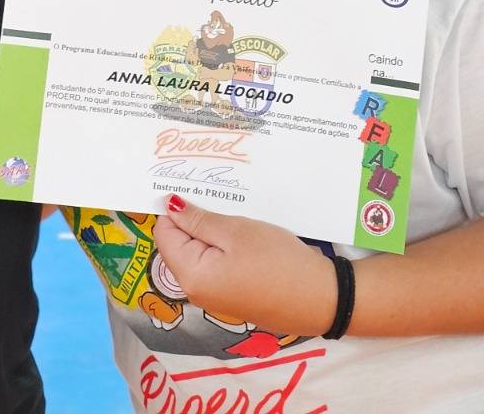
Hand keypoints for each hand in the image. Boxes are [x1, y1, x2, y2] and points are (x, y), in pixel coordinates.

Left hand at [153, 196, 337, 336]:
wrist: (319, 298)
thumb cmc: (277, 261)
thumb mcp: (236, 231)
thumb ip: (198, 220)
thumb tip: (169, 206)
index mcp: (190, 274)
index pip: (164, 234)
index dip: (173, 208)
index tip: (190, 185)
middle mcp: (195, 290)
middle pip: (179, 245)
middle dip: (192, 219)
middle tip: (215, 194)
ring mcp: (214, 297)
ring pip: (199, 254)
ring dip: (210, 232)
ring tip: (232, 210)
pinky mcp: (232, 297)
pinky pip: (215, 266)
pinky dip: (223, 247)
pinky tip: (242, 234)